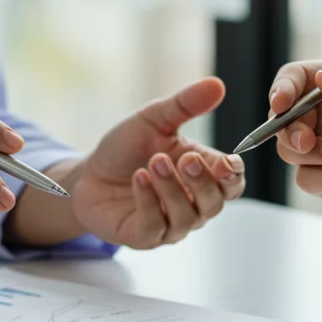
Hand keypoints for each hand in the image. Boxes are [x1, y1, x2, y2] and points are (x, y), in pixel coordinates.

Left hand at [70, 78, 246, 247]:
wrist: (87, 174)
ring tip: (154, 163)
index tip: (227, 163)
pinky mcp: (142, 236)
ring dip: (172, 189)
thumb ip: (185, 105)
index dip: (233, 176)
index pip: (232, 183)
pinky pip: (155, 226)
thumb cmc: (126, 149)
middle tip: (186, 159)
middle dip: (203, 182)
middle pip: (214, 203)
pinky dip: (149, 201)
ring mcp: (169, 224)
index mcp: (202, 176)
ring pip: (186, 217)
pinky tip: (139, 179)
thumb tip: (216, 85)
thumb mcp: (154, 119)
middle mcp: (191, 205)